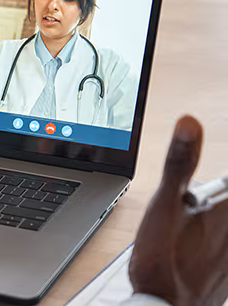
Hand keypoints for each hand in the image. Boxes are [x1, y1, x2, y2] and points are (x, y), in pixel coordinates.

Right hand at [129, 115, 227, 305]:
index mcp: (226, 209)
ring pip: (223, 224)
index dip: (211, 186)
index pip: (226, 185)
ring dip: (212, 218)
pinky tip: (197, 243)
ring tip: (186, 224)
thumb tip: (190, 123)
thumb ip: (178, 163)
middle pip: (221, 201)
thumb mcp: (163, 205)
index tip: (190, 196)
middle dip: (211, 197)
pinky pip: (225, 247)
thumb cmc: (162, 260)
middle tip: (187, 204)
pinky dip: (214, 238)